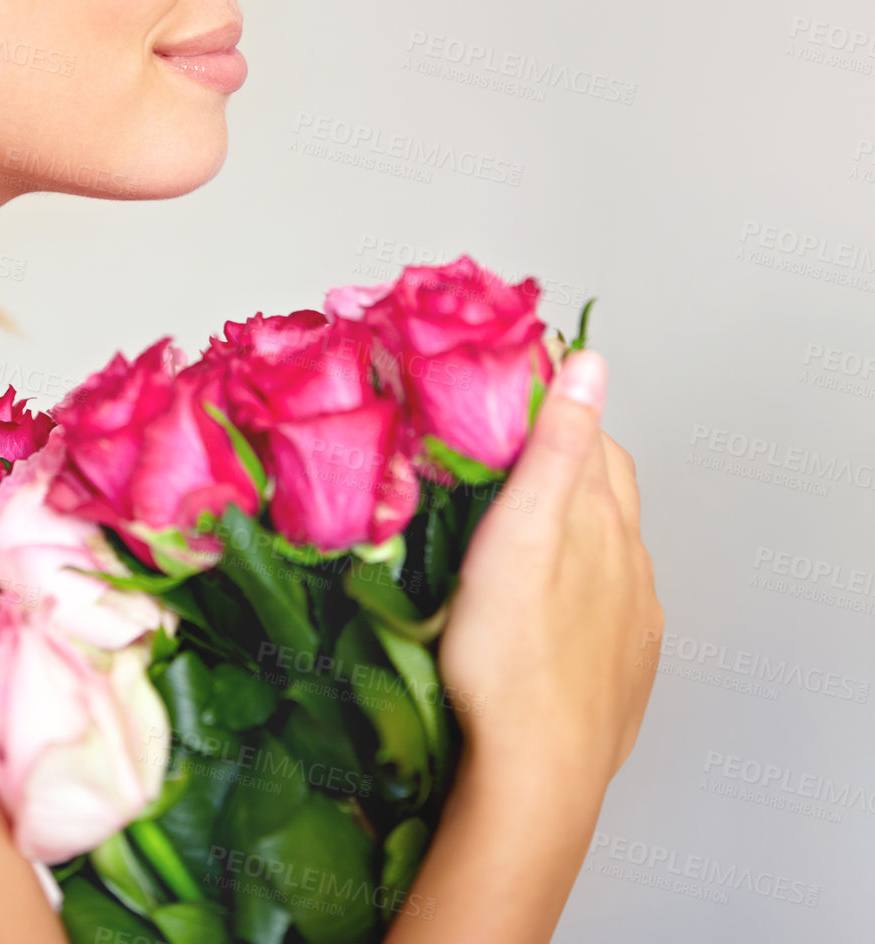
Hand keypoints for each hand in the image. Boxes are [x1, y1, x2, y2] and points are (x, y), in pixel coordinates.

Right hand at [436, 349, 662, 796]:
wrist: (537, 773)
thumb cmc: (511, 654)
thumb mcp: (520, 530)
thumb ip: (556, 445)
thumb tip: (590, 364)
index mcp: (604, 520)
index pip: (592, 438)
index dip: (555, 411)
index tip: (510, 400)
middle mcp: (631, 563)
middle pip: (606, 489)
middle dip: (567, 463)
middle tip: (506, 458)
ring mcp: (632, 618)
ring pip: (609, 549)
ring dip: (574, 527)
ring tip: (519, 530)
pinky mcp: (622, 666)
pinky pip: (610, 604)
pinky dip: (582, 584)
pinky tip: (547, 601)